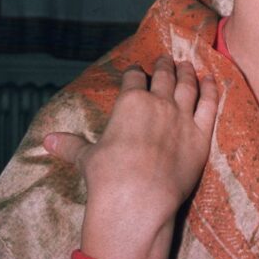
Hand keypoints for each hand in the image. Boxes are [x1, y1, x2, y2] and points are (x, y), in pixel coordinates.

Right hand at [43, 55, 217, 258]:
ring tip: (187, 66)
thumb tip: (46, 141)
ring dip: (187, 73)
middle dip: (164, 66)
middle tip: (166, 59)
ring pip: (188, 85)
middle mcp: (158, 102)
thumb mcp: (86, 158)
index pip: (134, 79)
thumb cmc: (108, 177)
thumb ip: (72, 145)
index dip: (135, 73)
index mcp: (130, 102)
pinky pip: (210, 105)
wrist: (138, 199)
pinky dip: (212, 90)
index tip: (136, 69)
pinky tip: (212, 81)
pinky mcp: (201, 133)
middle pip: (163, 76)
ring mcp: (182, 116)